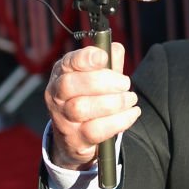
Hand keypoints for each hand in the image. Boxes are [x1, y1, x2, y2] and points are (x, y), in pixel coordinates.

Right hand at [44, 43, 139, 169]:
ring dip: (114, 102)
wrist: (78, 138)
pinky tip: (132, 113)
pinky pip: (95, 130)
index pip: (67, 63)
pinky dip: (119, 121)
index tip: (103, 57)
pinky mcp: (75, 139)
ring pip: (82, 108)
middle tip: (125, 83)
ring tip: (131, 99)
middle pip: (70, 85)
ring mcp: (63, 119)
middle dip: (103, 82)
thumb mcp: (100, 78)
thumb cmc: (91, 99)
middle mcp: (56, 96)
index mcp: (62, 74)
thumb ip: (109, 63)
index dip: (85, 58)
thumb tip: (116, 48)